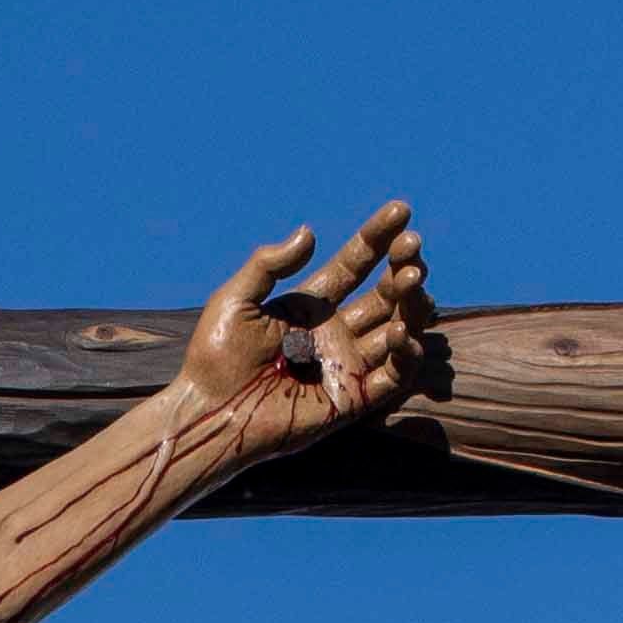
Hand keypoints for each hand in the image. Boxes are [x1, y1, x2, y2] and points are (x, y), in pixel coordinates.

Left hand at [178, 199, 433, 458]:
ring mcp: (347, 365)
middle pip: (385, 294)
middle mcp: (335, 332)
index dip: (377, 238)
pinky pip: (395, 375)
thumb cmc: (214, 358)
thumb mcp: (235, 299)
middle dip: (402, 267)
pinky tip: (401, 330)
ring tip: (412, 279)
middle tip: (411, 247)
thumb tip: (309, 232)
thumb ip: (268, 264)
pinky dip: (407, 353)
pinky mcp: (354, 399)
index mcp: (311, 306)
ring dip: (413, 302)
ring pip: (400, 328)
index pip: (355, 265)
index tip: (400, 210)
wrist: (210, 412)